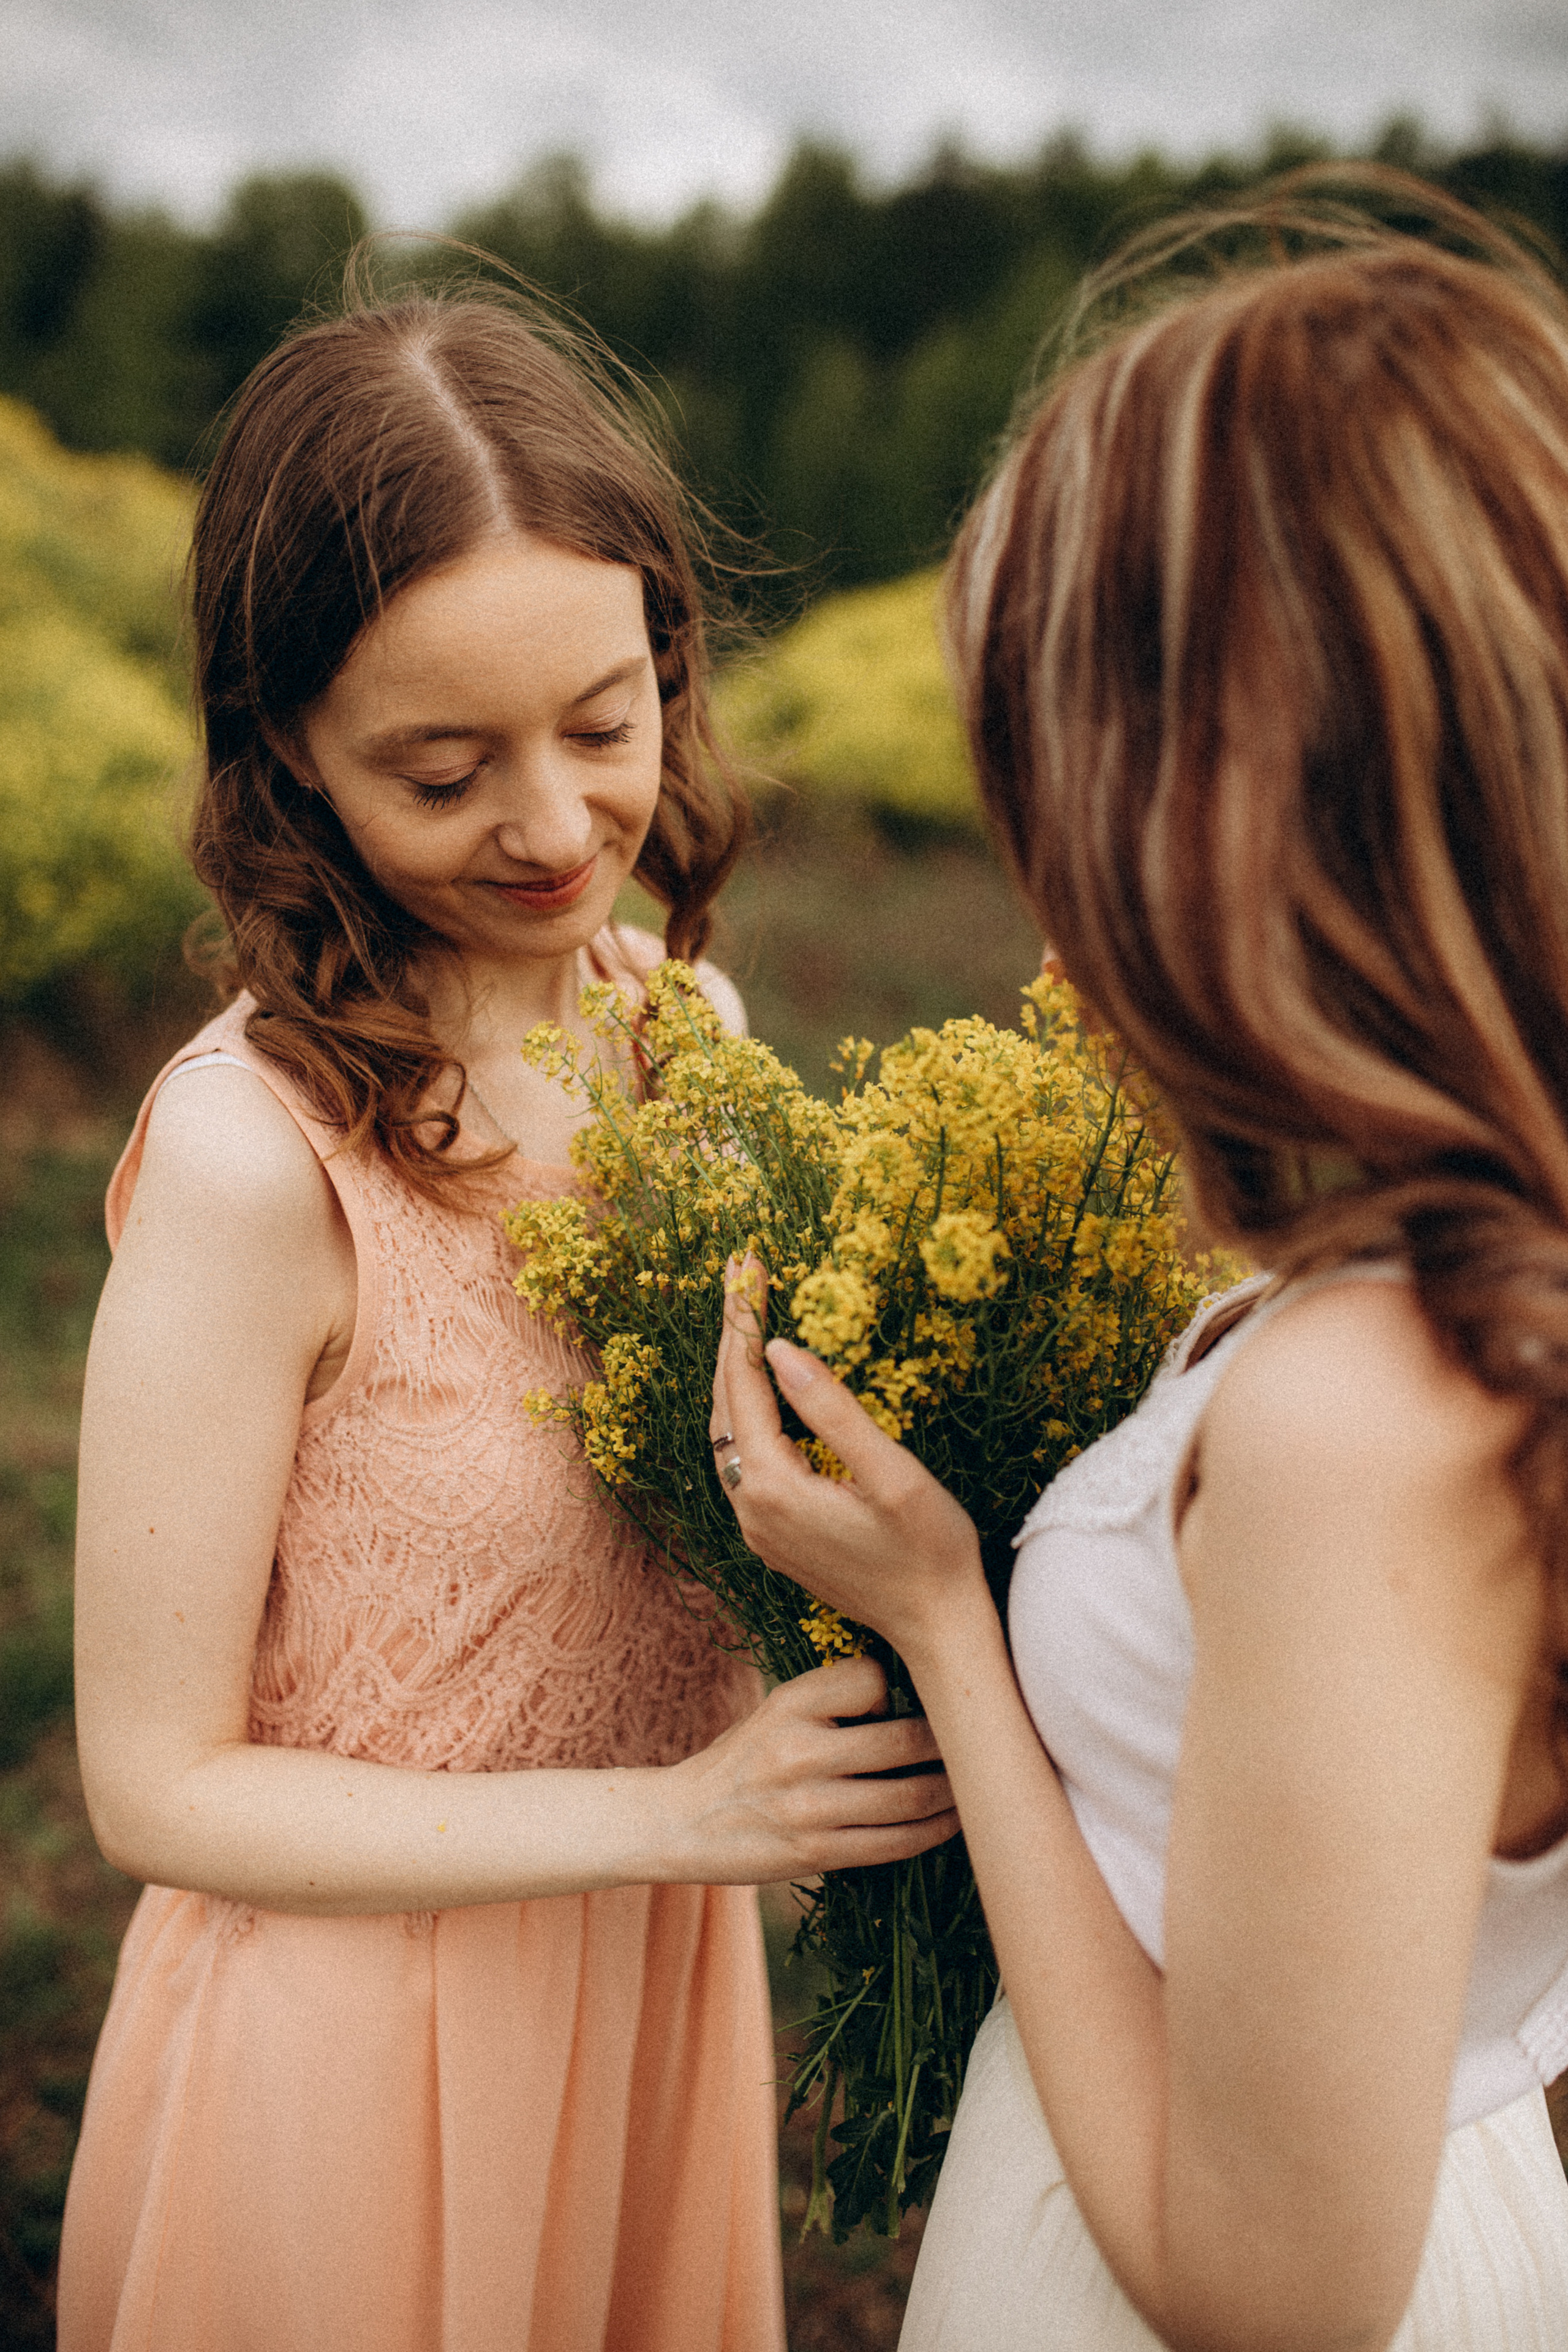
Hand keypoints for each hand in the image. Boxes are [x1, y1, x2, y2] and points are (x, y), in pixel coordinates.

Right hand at [669, 1654, 958, 1880]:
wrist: (684, 1822)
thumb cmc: (747, 1757)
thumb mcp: (780, 1707)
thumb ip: (838, 1695)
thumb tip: (922, 1688)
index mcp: (790, 1704)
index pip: (874, 1679)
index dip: (901, 1688)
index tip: (911, 1699)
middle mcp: (799, 1752)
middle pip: (905, 1742)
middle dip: (954, 1743)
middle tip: (986, 1740)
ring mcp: (809, 1808)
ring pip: (910, 1798)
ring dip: (954, 1793)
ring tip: (980, 1784)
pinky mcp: (816, 1853)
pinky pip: (895, 1843)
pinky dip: (933, 1831)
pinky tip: (952, 1821)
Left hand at [710, 1255, 988, 1670]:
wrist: (936, 1628)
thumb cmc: (930, 1550)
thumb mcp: (891, 1473)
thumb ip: (832, 1409)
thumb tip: (777, 1348)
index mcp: (776, 1489)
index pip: (743, 1385)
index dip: (742, 1322)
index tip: (745, 1264)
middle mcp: (752, 1510)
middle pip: (724, 1405)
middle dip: (731, 1336)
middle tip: (740, 1271)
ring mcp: (758, 1528)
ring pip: (728, 1433)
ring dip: (735, 1373)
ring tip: (745, 1316)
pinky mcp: (772, 1538)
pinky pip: (743, 1459)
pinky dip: (746, 1412)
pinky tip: (761, 1389)